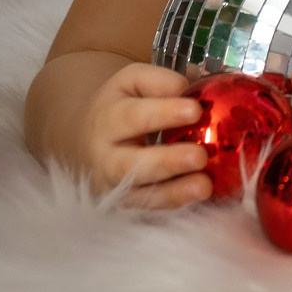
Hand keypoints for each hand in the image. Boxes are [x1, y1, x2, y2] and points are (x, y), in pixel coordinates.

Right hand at [76, 62, 213, 208]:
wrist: (87, 140)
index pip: (134, 116)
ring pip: (139, 195)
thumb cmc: (120, 105)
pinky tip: (197, 197)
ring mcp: (113, 186)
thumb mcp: (131, 81)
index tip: (195, 110)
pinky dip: (172, 206)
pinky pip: (147, 211)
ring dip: (173, 193)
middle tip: (200, 156)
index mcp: (107, 119)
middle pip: (131, 165)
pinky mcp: (124, 206)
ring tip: (204, 186)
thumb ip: (159, 81)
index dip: (164, 113)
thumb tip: (189, 90)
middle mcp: (105, 157)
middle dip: (167, 162)